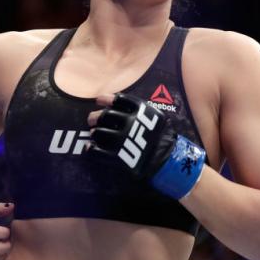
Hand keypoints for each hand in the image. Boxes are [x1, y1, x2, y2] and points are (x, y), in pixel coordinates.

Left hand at [87, 93, 205, 198]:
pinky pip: (98, 152)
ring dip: (94, 132)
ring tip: (94, 134)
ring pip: (99, 132)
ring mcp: (124, 140)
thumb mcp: (156, 118)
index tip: (99, 101)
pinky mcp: (119, 157)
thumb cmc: (163, 138)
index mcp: (141, 111)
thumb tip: (120, 105)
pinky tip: (90, 148)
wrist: (169, 161)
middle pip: (106, 115)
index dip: (106, 99)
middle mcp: (131, 123)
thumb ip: (140, 111)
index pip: (120, 100)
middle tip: (91, 119)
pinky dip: (91, 149)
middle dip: (96, 117)